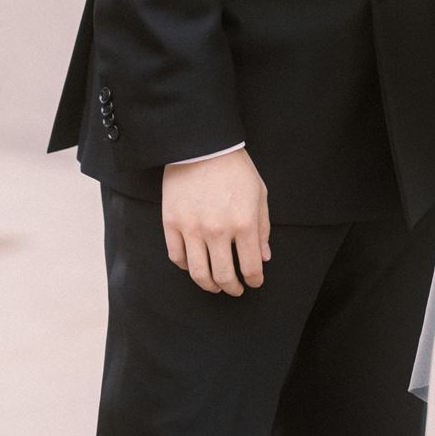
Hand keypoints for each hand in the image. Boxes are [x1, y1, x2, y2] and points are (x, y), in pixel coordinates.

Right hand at [162, 147, 270, 295]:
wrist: (203, 145)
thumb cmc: (235, 168)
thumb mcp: (259, 194)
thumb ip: (263, 228)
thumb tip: (263, 257)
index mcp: (244, 223)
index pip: (250, 267)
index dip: (254, 280)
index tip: (254, 282)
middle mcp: (217, 231)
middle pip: (224, 276)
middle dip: (232, 288)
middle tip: (235, 290)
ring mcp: (192, 229)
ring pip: (198, 273)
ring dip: (208, 285)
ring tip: (214, 286)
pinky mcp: (172, 223)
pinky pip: (177, 257)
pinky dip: (186, 267)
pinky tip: (194, 266)